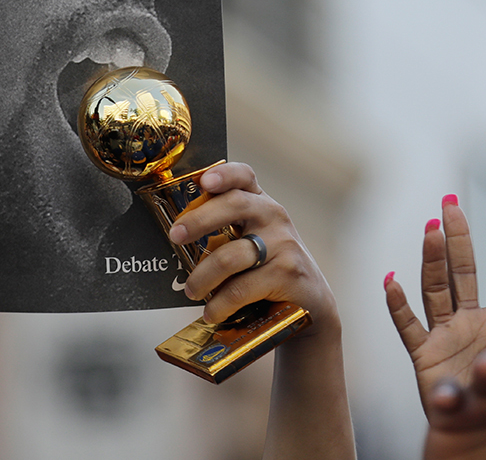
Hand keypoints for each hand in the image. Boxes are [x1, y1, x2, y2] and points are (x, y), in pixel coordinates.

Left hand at [167, 163, 353, 459]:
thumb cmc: (268, 268)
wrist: (311, 303)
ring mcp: (284, 244)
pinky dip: (221, 302)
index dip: (224, 174)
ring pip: (231, 255)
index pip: (244, 177)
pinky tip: (212, 311)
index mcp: (260, 203)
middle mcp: (274, 217)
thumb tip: (176, 235)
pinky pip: (242, 288)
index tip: (204, 181)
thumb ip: (223, 230)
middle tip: (174, 236)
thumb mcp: (250, 240)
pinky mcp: (288, 274)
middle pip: (235, 205)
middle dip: (199, 219)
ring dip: (203, 276)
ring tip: (191, 291)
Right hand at [385, 198, 485, 412]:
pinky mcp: (427, 369)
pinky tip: (391, 280)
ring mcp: (451, 349)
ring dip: (432, 261)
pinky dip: (398, 307)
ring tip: (431, 228)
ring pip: (438, 295)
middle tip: (455, 204)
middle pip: (470, 280)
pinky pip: (409, 332)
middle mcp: (481, 337)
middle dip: (463, 242)